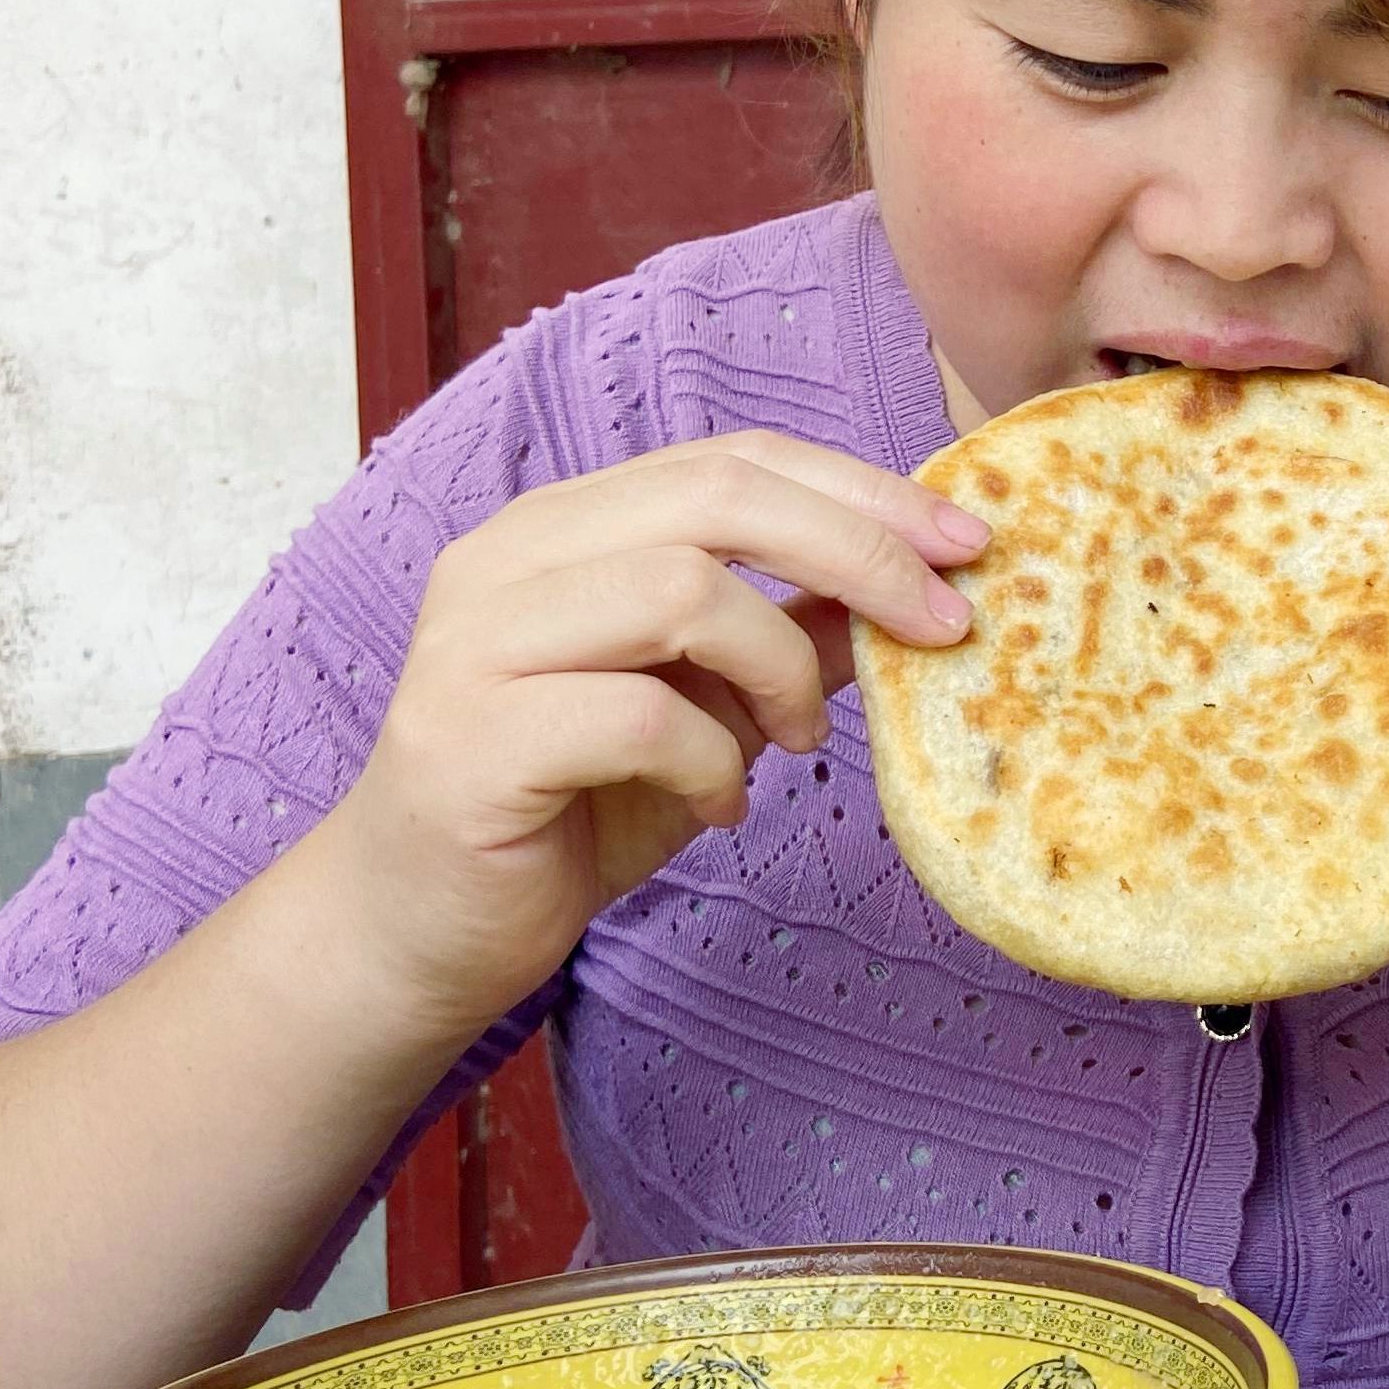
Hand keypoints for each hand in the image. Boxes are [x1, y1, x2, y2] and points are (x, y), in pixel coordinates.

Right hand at [311, 431, 988, 1034]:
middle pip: (715, 499)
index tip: (967, 544)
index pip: (733, 460)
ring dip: (778, 668)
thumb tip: (920, 586)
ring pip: (678, 591)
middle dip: (857, 550)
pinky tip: (719, 808)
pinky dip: (713, 763)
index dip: (862, 490)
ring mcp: (475, 644)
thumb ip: (791, 634)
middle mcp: (507, 558)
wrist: (421, 928)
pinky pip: (638, 716)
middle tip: (944, 623)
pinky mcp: (470, 740)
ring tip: (799, 740)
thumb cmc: (571, 805)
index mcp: (564, 525)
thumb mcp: (708, 706)